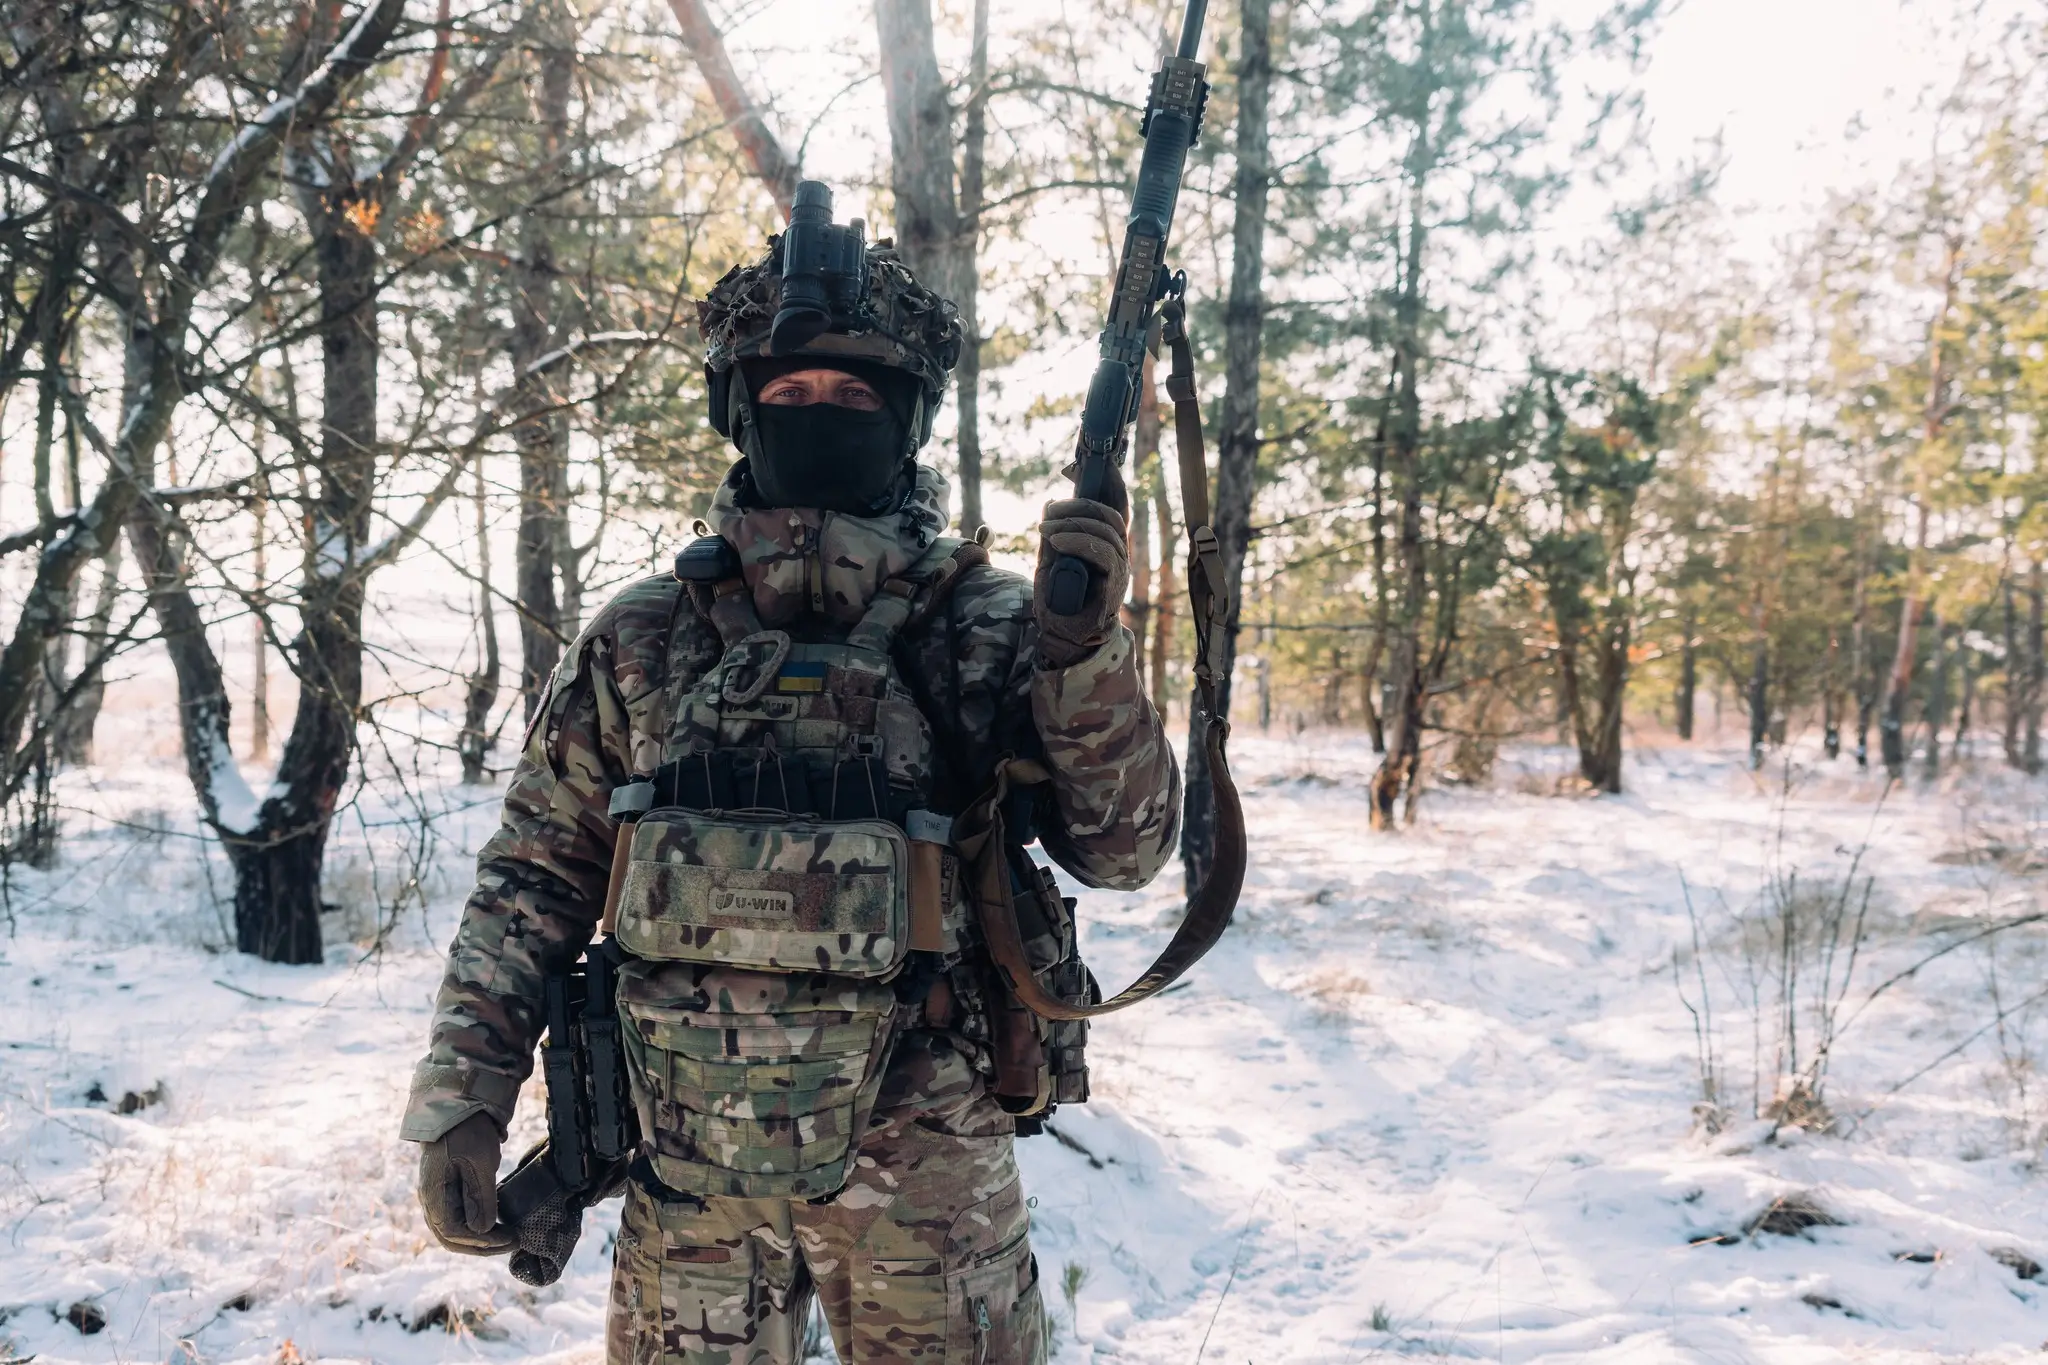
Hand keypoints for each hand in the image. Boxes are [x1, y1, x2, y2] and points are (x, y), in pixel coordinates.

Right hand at [417, 1112, 514, 1254]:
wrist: (457, 1104)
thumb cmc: (467, 1131)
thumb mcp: (479, 1161)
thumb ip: (479, 1197)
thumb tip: (481, 1230)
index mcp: (434, 1195)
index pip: (454, 1233)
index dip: (482, 1242)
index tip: (510, 1239)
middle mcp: (431, 1199)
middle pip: (452, 1237)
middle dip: (483, 1246)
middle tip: (513, 1242)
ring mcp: (437, 1195)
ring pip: (454, 1230)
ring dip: (480, 1238)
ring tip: (507, 1237)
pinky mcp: (446, 1188)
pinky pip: (457, 1217)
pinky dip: (476, 1225)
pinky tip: (495, 1223)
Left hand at [1033, 494, 1129, 668]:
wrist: (1063, 637)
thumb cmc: (1058, 601)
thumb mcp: (1050, 560)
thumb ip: (1053, 534)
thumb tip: (1049, 504)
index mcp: (1106, 546)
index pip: (1115, 511)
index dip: (1113, 487)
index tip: (1098, 468)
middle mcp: (1118, 555)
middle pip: (1109, 517)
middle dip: (1079, 506)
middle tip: (1050, 511)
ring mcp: (1119, 569)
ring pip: (1106, 532)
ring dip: (1074, 523)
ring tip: (1046, 528)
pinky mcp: (1114, 584)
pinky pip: (1103, 553)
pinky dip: (1078, 541)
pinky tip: (1057, 540)